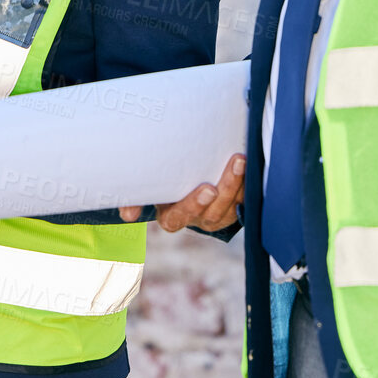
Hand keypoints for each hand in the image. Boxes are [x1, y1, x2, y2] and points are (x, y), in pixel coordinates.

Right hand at [121, 154, 244, 232]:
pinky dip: (247, 183)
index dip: (193, 205)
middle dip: (226, 189)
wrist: (186, 173)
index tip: (207, 189)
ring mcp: (217, 214)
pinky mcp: (234, 207)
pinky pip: (244, 199)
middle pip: (212, 212)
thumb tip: (128, 216)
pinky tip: (250, 164)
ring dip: (238, 183)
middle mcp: (197, 218)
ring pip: (231, 205)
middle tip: (233, 166)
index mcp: (171, 215)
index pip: (179, 218)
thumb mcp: (148, 188)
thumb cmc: (162, 180)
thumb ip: (133, 198)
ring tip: (241, 159)